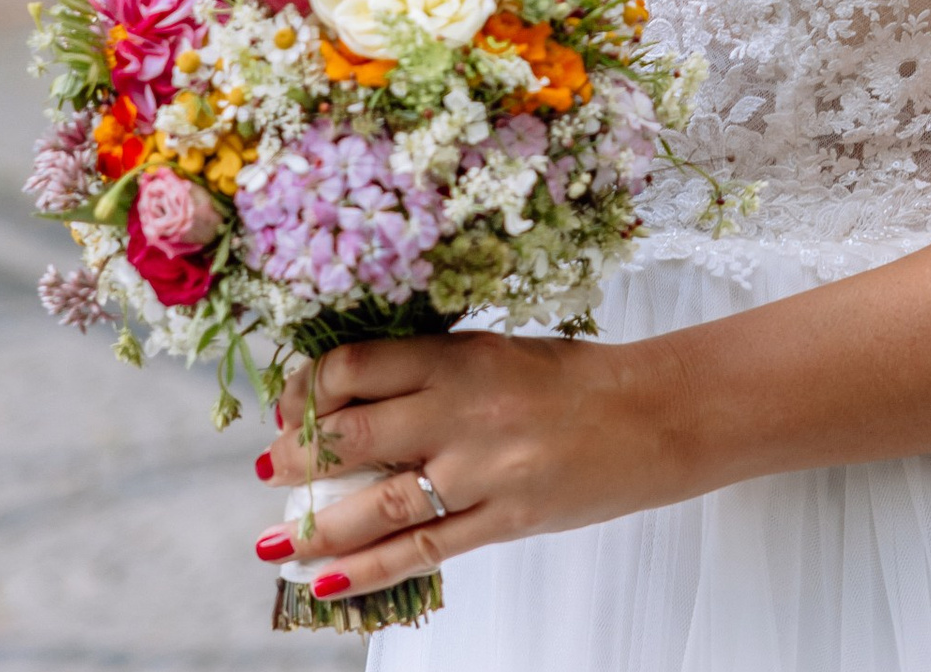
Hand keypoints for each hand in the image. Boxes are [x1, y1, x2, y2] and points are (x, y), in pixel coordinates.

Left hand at [255, 333, 685, 597]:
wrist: (655, 413)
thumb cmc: (576, 377)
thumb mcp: (497, 352)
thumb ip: (433, 373)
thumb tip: (352, 399)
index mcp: (460, 355)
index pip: (353, 368)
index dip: (306, 390)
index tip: (292, 404)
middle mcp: (462, 410)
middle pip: (348, 436)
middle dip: (296, 457)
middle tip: (275, 468)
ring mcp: (481, 471)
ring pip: (371, 505)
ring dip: (312, 524)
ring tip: (275, 537)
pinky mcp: (503, 520)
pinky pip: (418, 552)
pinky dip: (362, 571)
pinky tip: (320, 578)